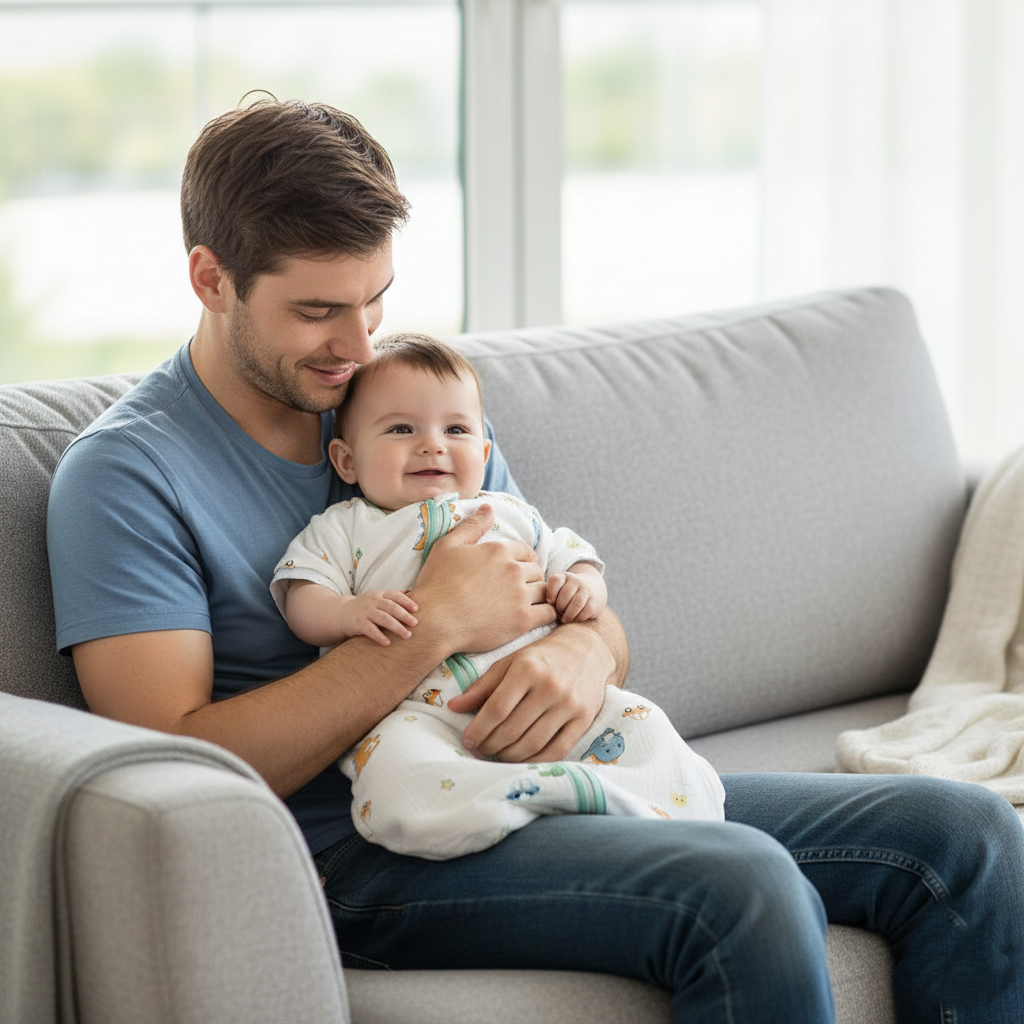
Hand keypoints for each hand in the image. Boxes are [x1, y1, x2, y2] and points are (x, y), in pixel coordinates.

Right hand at [339, 590, 418, 645]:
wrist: (342, 613)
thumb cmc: (366, 606)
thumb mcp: (378, 597)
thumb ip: (393, 596)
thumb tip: (412, 590)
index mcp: (380, 594)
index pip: (395, 595)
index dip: (406, 601)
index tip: (416, 609)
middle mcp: (372, 602)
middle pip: (391, 607)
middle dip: (404, 615)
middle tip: (415, 623)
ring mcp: (365, 612)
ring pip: (383, 619)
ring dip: (396, 627)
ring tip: (407, 635)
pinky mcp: (358, 624)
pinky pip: (370, 630)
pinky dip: (379, 636)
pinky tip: (388, 643)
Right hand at [412, 504, 556, 652]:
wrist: (433, 622)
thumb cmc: (436, 584)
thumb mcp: (447, 546)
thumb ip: (472, 526)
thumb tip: (489, 507)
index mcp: (499, 550)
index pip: (526, 551)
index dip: (522, 561)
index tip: (515, 572)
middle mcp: (513, 570)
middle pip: (536, 571)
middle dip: (528, 578)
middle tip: (517, 590)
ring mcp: (520, 596)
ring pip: (543, 590)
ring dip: (537, 596)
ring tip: (524, 604)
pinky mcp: (522, 620)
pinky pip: (549, 613)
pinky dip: (546, 614)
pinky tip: (533, 616)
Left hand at [447, 621, 614, 761]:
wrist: (587, 648)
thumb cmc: (541, 656)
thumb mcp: (509, 662)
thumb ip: (482, 686)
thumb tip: (453, 707)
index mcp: (527, 669)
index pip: (496, 709)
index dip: (478, 729)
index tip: (467, 740)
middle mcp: (550, 686)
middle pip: (513, 730)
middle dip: (491, 745)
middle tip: (481, 749)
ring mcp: (569, 704)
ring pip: (533, 743)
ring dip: (510, 755)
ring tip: (498, 754)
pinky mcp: (584, 718)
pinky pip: (557, 750)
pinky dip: (536, 760)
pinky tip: (522, 758)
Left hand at [547, 571, 601, 622]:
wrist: (592, 588)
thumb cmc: (568, 593)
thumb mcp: (558, 589)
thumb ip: (550, 595)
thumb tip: (547, 609)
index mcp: (564, 577)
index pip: (556, 580)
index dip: (551, 592)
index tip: (550, 602)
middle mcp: (576, 581)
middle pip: (566, 594)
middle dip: (560, 607)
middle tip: (558, 612)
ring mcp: (587, 590)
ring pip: (577, 603)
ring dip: (568, 614)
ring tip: (564, 619)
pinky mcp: (594, 601)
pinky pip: (586, 611)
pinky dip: (578, 618)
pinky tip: (574, 619)